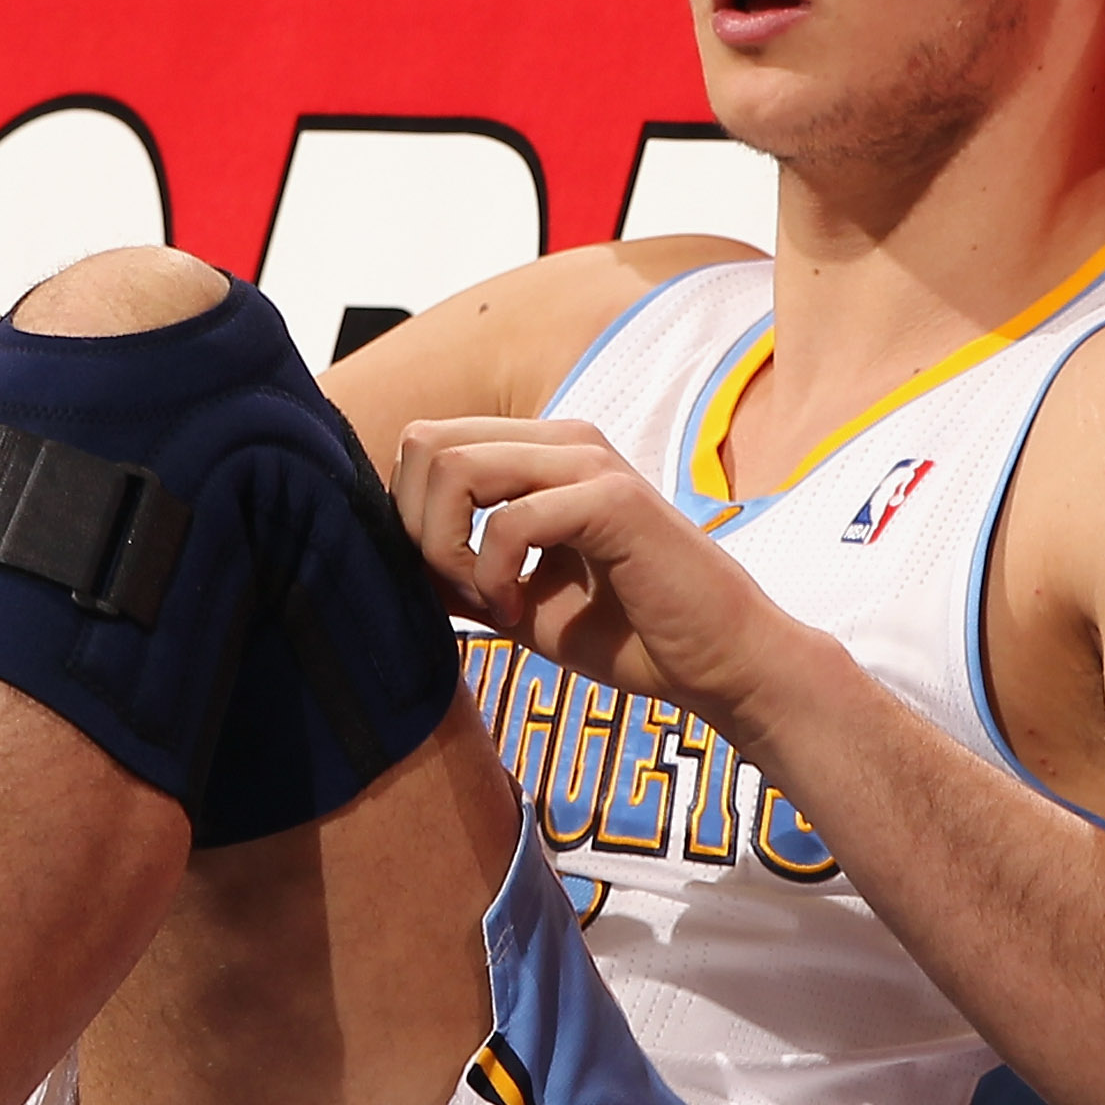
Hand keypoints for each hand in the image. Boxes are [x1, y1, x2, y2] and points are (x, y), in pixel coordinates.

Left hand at [389, 416, 825, 733]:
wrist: (717, 664)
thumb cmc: (625, 631)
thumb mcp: (513, 597)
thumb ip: (454, 567)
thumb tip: (387, 557)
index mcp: (539, 453)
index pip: (426, 444)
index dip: (412, 517)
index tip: (449, 582)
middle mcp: (562, 441)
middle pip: (424, 443)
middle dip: (417, 528)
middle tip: (460, 590)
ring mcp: (589, 463)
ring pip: (454, 466)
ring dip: (449, 549)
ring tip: (491, 600)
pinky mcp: (613, 500)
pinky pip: (509, 519)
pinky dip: (494, 574)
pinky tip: (520, 611)